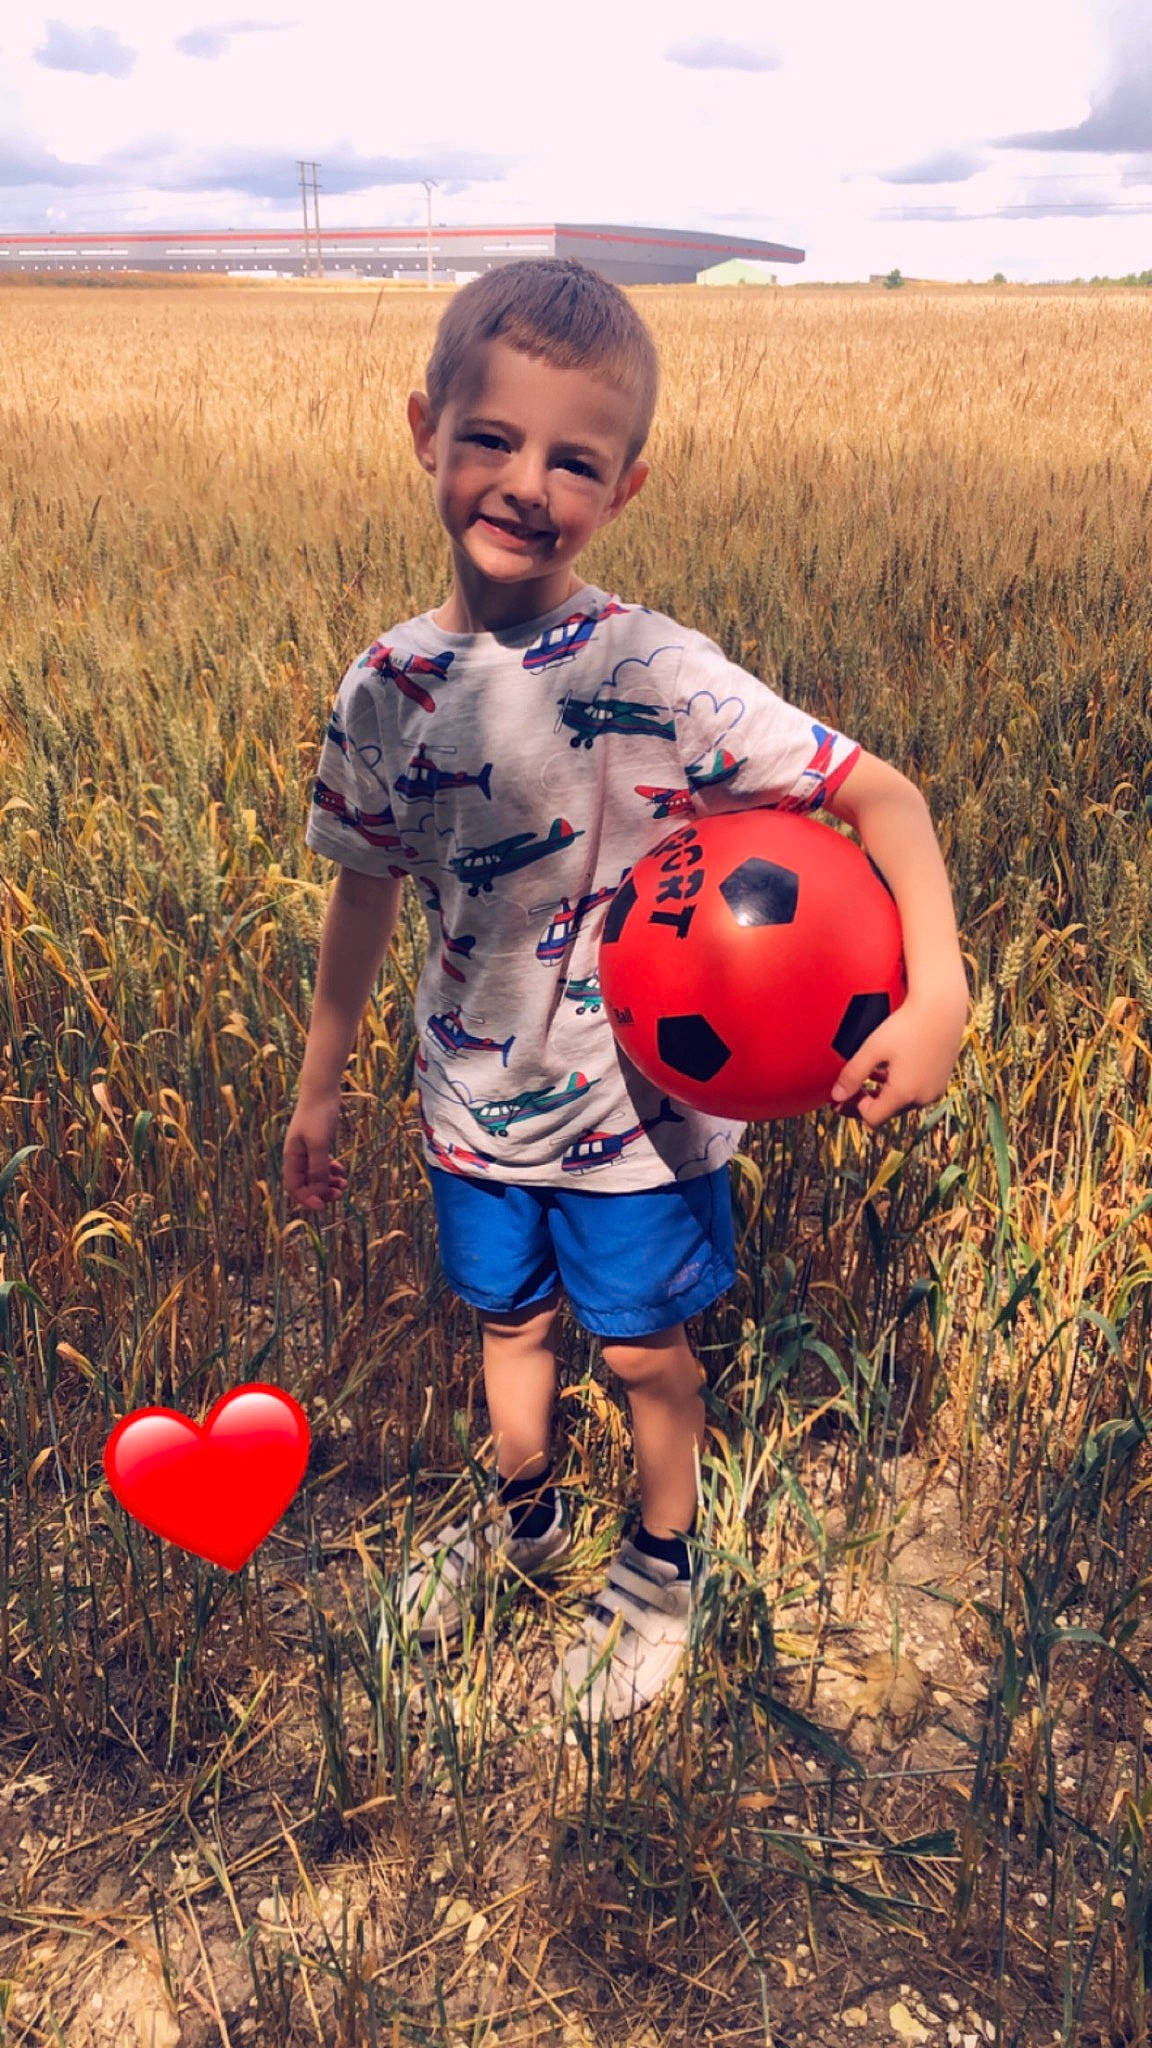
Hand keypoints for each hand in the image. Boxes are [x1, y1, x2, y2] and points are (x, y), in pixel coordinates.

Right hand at [283, 1092, 348, 1211]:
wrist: (322, 1090)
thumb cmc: (318, 1115)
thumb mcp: (319, 1144)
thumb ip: (318, 1169)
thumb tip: (318, 1192)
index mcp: (292, 1156)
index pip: (294, 1187)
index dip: (306, 1199)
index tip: (323, 1206)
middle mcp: (297, 1155)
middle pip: (305, 1183)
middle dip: (321, 1192)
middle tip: (339, 1195)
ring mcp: (307, 1149)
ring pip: (315, 1175)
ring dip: (328, 1182)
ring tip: (344, 1184)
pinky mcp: (318, 1142)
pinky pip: (322, 1164)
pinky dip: (331, 1170)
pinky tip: (341, 1170)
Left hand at [829, 991, 966, 1129]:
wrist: (942, 1008)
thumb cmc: (906, 1025)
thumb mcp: (873, 1049)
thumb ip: (852, 1075)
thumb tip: (835, 1096)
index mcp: (903, 1094)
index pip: (872, 1118)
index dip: (853, 1108)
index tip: (843, 1094)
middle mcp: (922, 1098)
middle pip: (887, 1112)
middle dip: (867, 1102)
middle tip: (850, 1088)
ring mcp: (934, 1091)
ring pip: (902, 1102)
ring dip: (883, 1094)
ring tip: (868, 1075)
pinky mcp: (941, 1081)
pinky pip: (916, 1092)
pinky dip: (900, 1086)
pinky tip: (890, 1069)